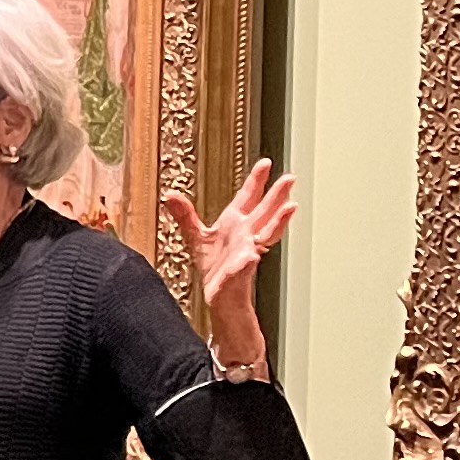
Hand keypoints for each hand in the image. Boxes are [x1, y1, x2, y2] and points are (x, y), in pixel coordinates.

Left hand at [164, 157, 298, 367]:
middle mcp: (246, 235)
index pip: (248, 198)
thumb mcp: (196, 236)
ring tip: (289, 209)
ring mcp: (247, 252)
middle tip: (289, 178)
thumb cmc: (215, 267)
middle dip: (276, 195)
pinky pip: (245, 265)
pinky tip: (252, 255)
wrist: (220, 296)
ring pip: (266, 233)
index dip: (256, 181)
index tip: (265, 163)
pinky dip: (247, 260)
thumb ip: (185, 215)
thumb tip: (170, 194)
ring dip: (278, 222)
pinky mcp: (240, 271)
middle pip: (265, 211)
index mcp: (236, 224)